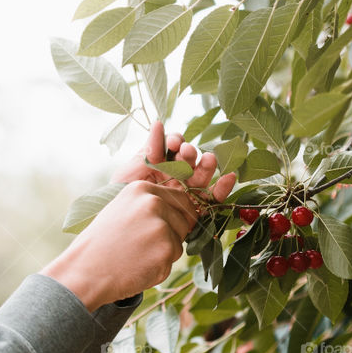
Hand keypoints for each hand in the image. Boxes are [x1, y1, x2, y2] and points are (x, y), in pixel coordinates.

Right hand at [40, 180, 199, 311]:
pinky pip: (173, 261)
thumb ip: (150, 206)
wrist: (85, 270)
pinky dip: (159, 268)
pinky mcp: (166, 250)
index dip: (180, 215)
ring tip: (137, 256)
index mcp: (142, 189)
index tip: (170, 227)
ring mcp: (162, 226)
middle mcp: (154, 203)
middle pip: (184, 221)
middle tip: (144, 247)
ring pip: (179, 243)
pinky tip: (137, 267)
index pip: (181, 199)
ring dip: (165, 253)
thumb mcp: (122, 209)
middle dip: (172, 236)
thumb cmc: (101, 243)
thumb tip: (185, 212)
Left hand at [111, 120, 236, 202]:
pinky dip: (223, 188)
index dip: (176, 142)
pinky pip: (212, 199)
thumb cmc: (121, 198)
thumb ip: (149, 148)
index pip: (173, 148)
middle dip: (190, 153)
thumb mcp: (133, 170)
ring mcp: (186, 193)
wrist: (121, 229)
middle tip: (186, 153)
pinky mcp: (195, 211)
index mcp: (161, 164)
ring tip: (209, 160)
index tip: (172, 143)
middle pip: (190, 160)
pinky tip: (230, 177)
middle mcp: (175, 176)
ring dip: (208, 165)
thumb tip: (159, 123)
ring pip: (203, 176)